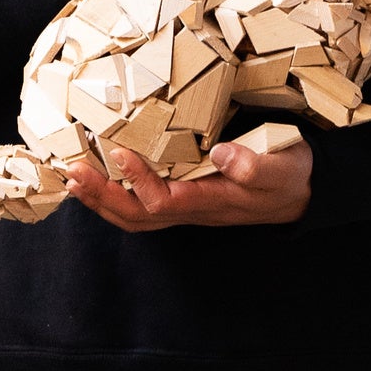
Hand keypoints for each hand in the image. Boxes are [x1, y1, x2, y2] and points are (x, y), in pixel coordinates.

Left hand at [67, 134, 312, 231]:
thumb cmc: (289, 176)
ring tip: (74, 179)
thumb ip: (255, 165)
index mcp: (213, 201)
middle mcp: (193, 210)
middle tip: (72, 174)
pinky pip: (140, 207)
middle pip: (137, 217)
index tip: (119, 152)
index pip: (166, 201)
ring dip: (100, 200)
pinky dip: (113, 197)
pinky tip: (98, 180)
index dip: (139, 182)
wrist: (298, 192)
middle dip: (102, 197)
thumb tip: (220, 153)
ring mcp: (186, 208)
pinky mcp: (183, 199)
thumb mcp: (282, 167)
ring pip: (134, 217)